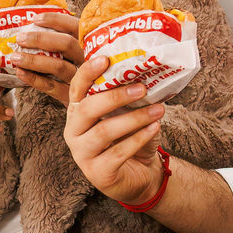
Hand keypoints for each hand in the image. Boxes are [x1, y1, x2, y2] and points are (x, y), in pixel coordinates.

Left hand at [0, 10, 82, 105]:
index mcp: (90, 44)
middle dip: (40, 39)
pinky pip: (51, 86)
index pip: (74, 26)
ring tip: (15, 57)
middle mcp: (89, 59)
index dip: (55, 20)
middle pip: (67, 44)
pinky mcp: (72, 96)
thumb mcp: (79, 53)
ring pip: (58, 66)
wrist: (96, 103)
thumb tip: (33, 23)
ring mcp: (81, 78)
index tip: (35, 19)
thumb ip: (64, 39)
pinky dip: (34, 79)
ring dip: (34, 60)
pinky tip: (21, 72)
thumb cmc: (82, 71)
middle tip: (20, 38)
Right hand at [64, 54, 165, 202]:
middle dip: (115, 96)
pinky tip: (154, 128)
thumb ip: (127, 95)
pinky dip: (139, 138)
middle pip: (87, 109)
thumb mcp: (126, 113)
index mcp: (77, 112)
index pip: (77, 88)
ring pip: (104, 131)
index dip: (88, 72)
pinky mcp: (97, 173)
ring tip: (158, 110)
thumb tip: (144, 70)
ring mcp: (82, 154)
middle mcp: (74, 131)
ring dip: (134, 118)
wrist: (140, 174)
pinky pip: (118, 153)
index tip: (105, 59)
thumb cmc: (130, 138)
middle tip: (141, 88)